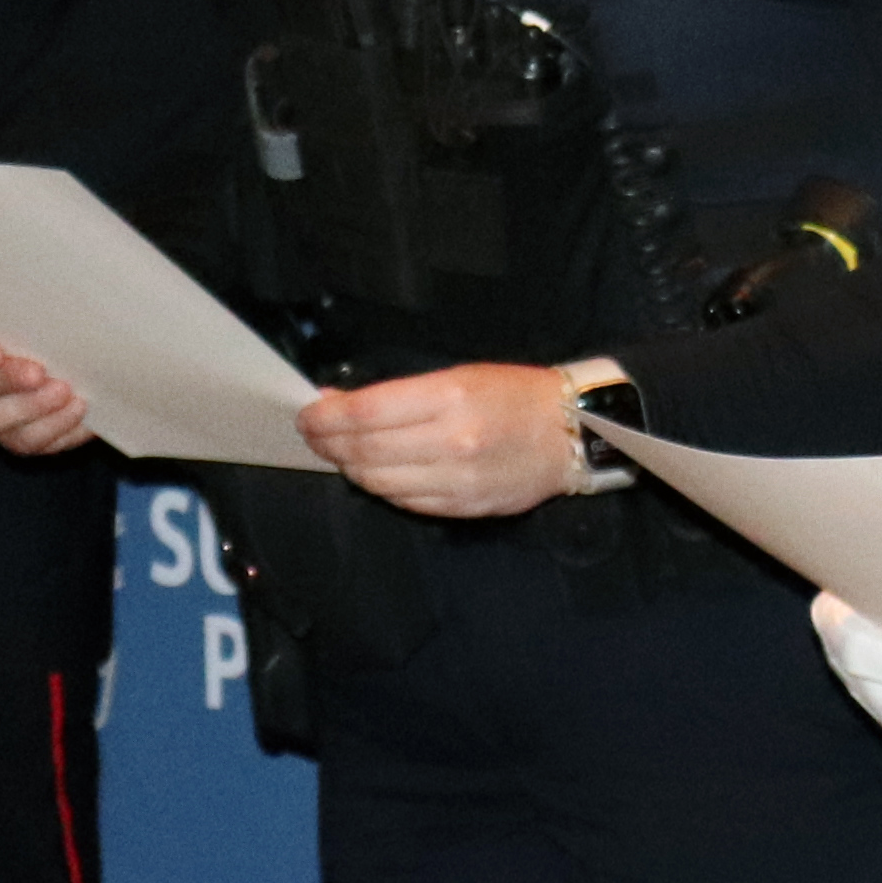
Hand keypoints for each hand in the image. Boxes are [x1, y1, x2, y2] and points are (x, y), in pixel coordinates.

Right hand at [0, 317, 92, 459]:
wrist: (64, 356)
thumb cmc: (40, 327)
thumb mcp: (29, 311)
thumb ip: (28, 308)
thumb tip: (54, 288)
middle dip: (9, 385)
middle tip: (39, 373)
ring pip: (8, 428)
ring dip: (39, 411)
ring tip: (68, 393)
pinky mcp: (24, 438)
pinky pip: (38, 443)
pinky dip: (62, 430)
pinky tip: (81, 412)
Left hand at [295, 362, 592, 522]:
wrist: (573, 433)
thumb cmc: (516, 394)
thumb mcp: (461, 375)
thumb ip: (402, 394)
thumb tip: (342, 404)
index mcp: (451, 398)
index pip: (366, 413)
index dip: (326, 416)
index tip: (308, 413)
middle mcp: (451, 442)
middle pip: (364, 451)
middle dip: (328, 443)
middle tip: (314, 434)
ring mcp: (457, 481)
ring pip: (378, 482)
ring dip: (350, 468)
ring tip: (342, 454)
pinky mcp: (463, 507)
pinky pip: (404, 502)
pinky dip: (381, 487)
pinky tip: (377, 473)